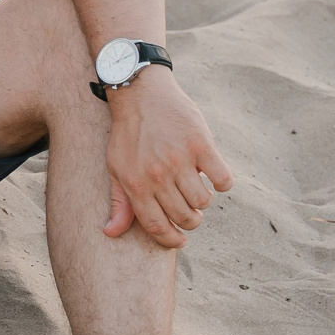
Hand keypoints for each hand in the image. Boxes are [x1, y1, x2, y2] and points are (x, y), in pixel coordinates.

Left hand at [101, 68, 233, 248]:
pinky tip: (213, 175)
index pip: (157, 226)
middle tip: (191, 211)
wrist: (140, 93)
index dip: (172, 240)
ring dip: (204, 201)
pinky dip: (222, 183)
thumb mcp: (115, 168)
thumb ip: (119, 202)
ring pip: (204, 201)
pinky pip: (222, 179)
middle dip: (190, 220)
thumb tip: (112, 232)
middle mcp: (157, 175)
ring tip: (197, 190)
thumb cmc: (127, 134)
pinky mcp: (201, 144)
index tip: (180, 241)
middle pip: (184, 216)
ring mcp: (180, 159)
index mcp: (135, 184)